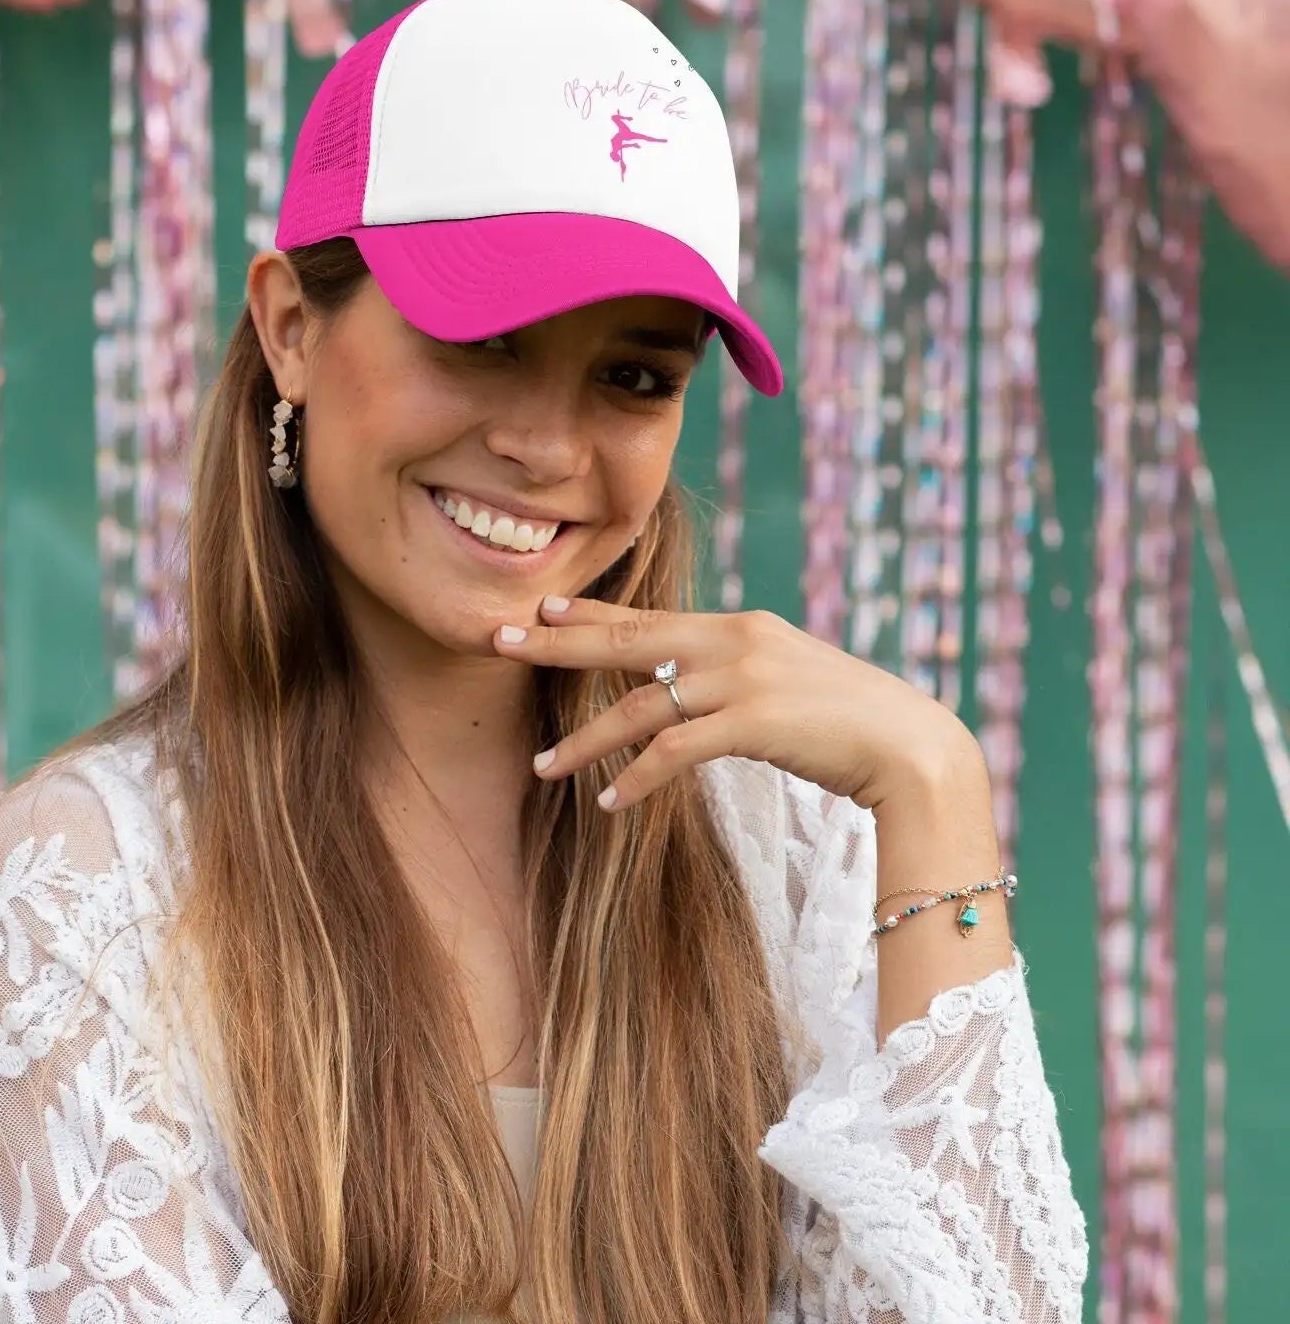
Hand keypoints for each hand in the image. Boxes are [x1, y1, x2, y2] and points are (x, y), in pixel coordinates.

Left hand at [494, 596, 979, 812]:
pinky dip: (637, 780)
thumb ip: (738, 673)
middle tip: (497, 639)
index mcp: (740, 625)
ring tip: (541, 765)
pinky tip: (610, 804)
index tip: (541, 608)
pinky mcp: (753, 722)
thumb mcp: (787, 678)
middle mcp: (735, 640)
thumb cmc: (851, 720)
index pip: (648, 617)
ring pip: (639, 706)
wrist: (913, 747)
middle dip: (557, 642)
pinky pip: (674, 752)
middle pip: (625, 640)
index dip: (590, 613)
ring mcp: (743, 679)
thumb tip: (692, 688)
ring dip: (585, 740)